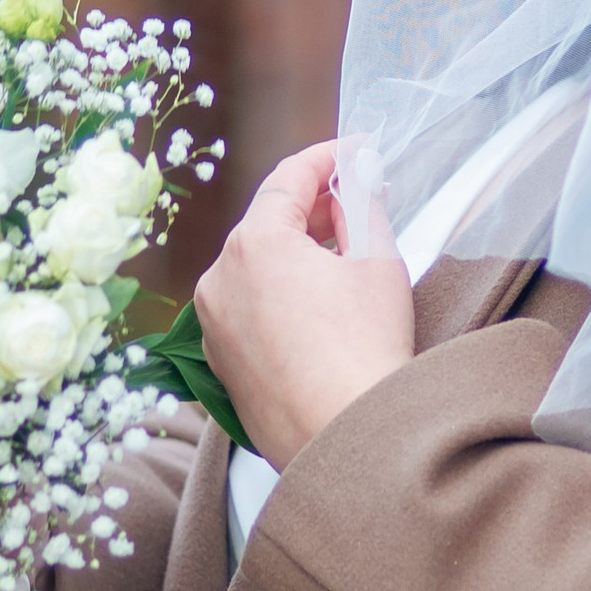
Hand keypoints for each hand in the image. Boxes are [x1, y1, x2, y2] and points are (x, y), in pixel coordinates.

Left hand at [193, 139, 415, 467]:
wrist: (345, 438)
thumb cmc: (365, 350)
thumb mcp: (377, 260)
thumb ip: (362, 204)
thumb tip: (356, 177)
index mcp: (253, 243)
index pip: (289, 177)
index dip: (329, 157)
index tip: (359, 152)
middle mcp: (219, 279)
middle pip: (267, 223)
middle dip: (313, 208)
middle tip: (360, 203)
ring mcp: (213, 324)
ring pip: (255, 269)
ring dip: (295, 255)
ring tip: (344, 261)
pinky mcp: (220, 363)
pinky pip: (249, 310)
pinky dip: (279, 298)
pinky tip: (319, 311)